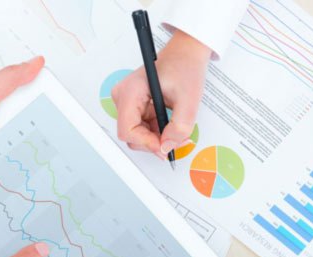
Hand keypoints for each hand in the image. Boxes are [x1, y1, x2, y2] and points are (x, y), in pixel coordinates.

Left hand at [0, 56, 44, 175]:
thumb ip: (10, 79)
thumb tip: (36, 62)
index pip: (26, 101)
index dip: (41, 110)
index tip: (55, 119)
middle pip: (20, 131)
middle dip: (29, 141)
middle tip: (35, 149)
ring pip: (7, 151)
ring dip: (11, 160)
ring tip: (17, 166)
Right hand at [112, 30, 211, 157]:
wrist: (187, 53)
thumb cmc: (185, 66)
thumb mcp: (188, 99)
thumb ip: (179, 127)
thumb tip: (167, 148)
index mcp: (130, 91)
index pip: (128, 131)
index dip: (147, 143)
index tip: (165, 147)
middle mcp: (123, 97)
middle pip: (131, 135)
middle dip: (153, 142)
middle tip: (175, 140)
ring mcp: (127, 102)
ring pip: (137, 134)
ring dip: (156, 138)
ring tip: (175, 131)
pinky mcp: (134, 105)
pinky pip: (142, 128)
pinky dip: (156, 132)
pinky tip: (170, 125)